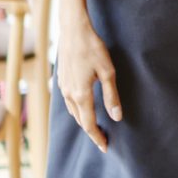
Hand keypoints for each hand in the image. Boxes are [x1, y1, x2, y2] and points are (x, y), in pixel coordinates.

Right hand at [53, 0, 120, 151]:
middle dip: (91, 132)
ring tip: (96, 126)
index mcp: (81, 94)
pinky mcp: (61, 80)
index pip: (89, 124)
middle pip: (80, 120)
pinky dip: (77, 110)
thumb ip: (111, 96)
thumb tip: (116, 117)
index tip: (106, 147)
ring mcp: (62, 87)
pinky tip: (84, 107)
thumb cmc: (93, 48)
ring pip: (73, 112)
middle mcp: (69, 94)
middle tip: (103, 140)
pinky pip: (69, 102)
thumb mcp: (108, 72)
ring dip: (84, 121)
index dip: (97, 138)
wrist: (73, 30)